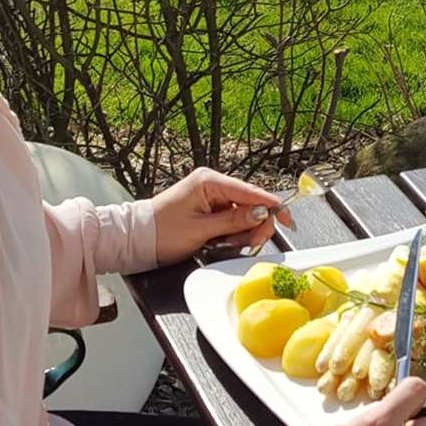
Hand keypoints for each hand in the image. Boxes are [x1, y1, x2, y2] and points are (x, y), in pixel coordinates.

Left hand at [151, 167, 288, 265]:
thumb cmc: (160, 232)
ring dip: (239, 233)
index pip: (251, 192)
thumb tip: (262, 214)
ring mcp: (210, 197)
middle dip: (253, 226)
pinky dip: (230, 234)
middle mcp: (212, 185)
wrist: (137, 240)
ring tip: (221, 244)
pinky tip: (218, 242)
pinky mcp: (208, 209)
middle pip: (250, 204)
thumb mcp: (201, 230)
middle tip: (248, 243)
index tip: (288, 219)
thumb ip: (235, 221)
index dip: (272, 206)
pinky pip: (231, 220)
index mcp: (209, 181)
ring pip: (243, 215)